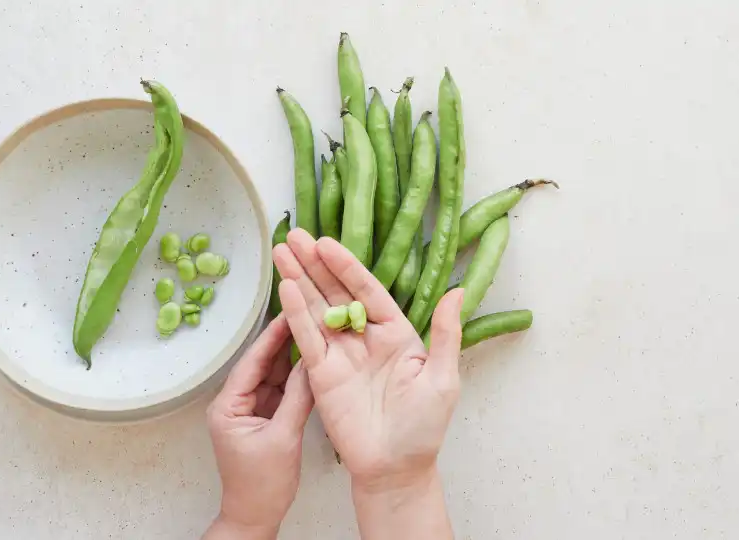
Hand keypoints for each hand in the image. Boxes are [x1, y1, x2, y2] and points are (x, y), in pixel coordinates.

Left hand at [204, 315, 313, 538]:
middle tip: (305, 313)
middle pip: (261, 365)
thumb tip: (312, 363)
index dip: (271, 337)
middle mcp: (235, 403)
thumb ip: (298, 399)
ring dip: (291, 357)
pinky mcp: (264, 417)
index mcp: (227, 406)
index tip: (289, 312)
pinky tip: (311, 360)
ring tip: (312, 329)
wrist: (255, 516)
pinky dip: (295, 378)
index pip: (251, 363)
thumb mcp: (283, 438)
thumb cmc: (263, 484)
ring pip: (272, 375)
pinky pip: (280, 390)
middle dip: (282, 341)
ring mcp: (250, 410)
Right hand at [273, 230, 464, 487]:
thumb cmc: (424, 427)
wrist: (395, 469)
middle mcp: (364, 338)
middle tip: (293, 235)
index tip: (326, 242)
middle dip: (314, 264)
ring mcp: (340, 354)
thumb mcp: (443, 377)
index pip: (367, 290)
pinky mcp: (321, 374)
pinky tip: (285, 288)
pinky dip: (295, 313)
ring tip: (280, 250)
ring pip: (316, 309)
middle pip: (335, 292)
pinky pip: (306, 338)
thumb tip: (458, 291)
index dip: (346, 266)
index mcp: (395, 333)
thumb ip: (446, 333)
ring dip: (298, 280)